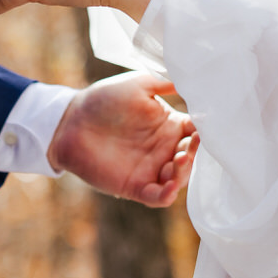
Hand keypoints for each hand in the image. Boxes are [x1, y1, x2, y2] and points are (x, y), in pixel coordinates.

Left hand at [48, 72, 197, 207]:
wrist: (71, 120)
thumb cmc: (104, 99)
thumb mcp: (138, 85)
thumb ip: (164, 83)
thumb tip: (192, 79)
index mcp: (168, 126)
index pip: (196, 132)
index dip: (204, 131)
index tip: (205, 127)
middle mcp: (163, 149)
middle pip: (191, 158)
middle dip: (195, 154)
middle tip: (189, 145)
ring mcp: (150, 169)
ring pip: (179, 179)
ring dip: (184, 173)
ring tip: (178, 160)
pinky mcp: (135, 186)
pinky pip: (157, 197)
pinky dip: (167, 195)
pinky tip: (169, 186)